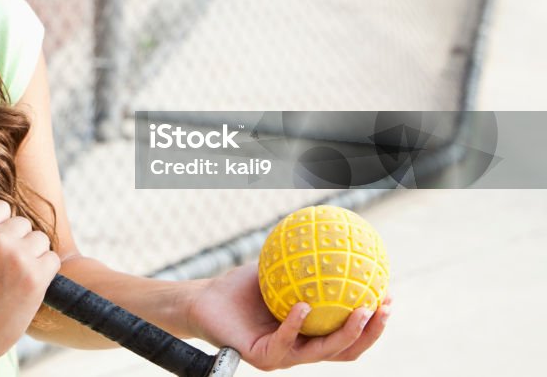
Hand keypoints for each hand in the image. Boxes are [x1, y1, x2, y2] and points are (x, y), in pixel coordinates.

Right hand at [0, 200, 59, 368]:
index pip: (2, 207)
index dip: (1, 225)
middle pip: (23, 223)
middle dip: (18, 241)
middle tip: (7, 264)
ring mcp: (19, 258)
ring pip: (40, 239)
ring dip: (33, 255)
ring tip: (18, 275)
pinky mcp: (36, 278)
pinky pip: (52, 259)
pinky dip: (45, 271)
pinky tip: (29, 283)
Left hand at [187, 262, 391, 370]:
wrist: (205, 300)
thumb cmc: (240, 286)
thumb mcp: (278, 268)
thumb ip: (305, 258)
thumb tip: (334, 236)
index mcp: (311, 333)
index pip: (349, 334)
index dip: (373, 322)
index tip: (389, 296)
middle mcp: (302, 349)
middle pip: (347, 350)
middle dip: (371, 332)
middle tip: (384, 308)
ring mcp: (284, 356)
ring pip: (323, 352)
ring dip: (346, 333)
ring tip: (361, 311)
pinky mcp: (263, 357)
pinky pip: (285, 341)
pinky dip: (296, 324)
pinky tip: (304, 306)